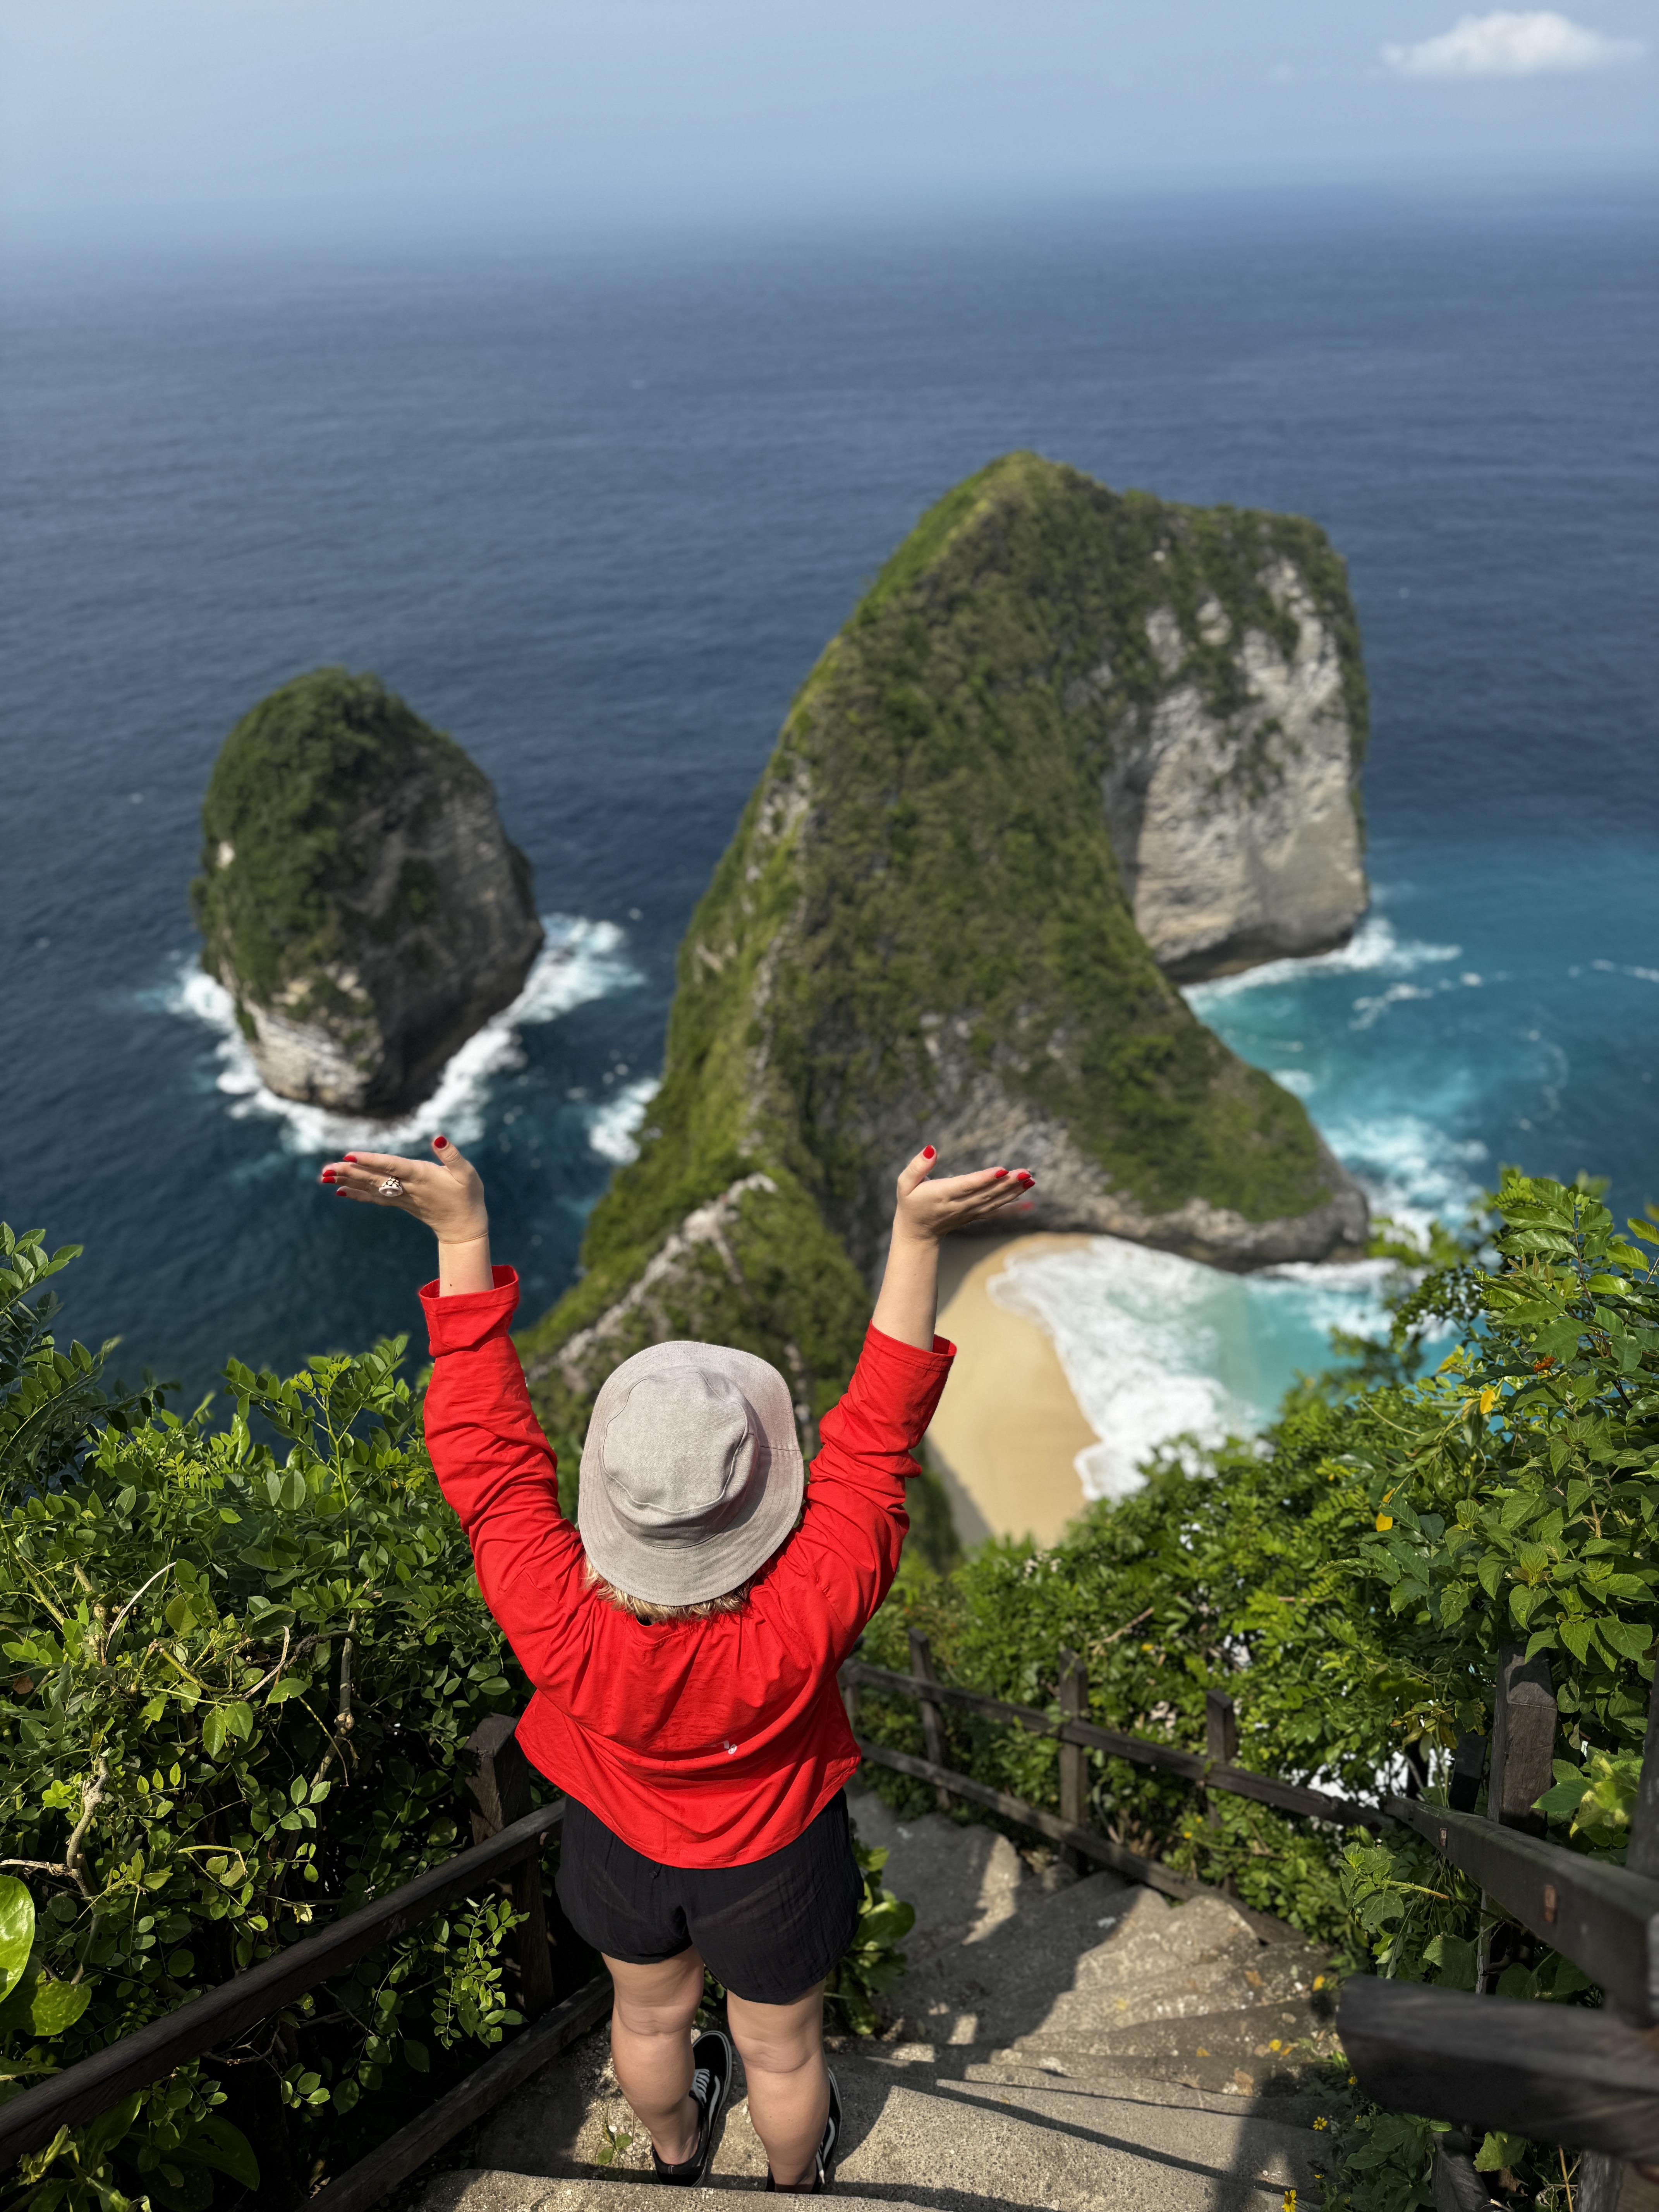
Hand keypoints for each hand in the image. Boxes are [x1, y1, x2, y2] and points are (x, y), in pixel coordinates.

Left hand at [320, 1136, 492, 1293]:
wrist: (463, 1227)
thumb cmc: (468, 1196)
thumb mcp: (467, 1173)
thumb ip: (452, 1155)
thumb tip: (438, 1138)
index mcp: (421, 1176)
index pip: (392, 1166)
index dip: (371, 1161)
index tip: (349, 1156)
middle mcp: (407, 1187)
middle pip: (374, 1178)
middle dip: (349, 1172)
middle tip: (325, 1168)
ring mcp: (401, 1197)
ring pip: (370, 1187)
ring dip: (347, 1181)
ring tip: (323, 1176)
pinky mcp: (399, 1203)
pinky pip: (374, 1198)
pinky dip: (356, 1194)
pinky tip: (339, 1190)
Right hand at [892, 1146, 1035, 1243]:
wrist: (917, 1233)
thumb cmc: (910, 1202)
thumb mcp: (904, 1183)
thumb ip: (917, 1166)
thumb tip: (932, 1149)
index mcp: (941, 1195)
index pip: (966, 1185)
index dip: (984, 1178)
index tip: (1001, 1170)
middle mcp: (958, 1205)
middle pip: (986, 1193)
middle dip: (1007, 1183)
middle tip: (1026, 1172)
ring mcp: (969, 1212)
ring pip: (994, 1202)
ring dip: (1014, 1192)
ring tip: (1031, 1179)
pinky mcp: (975, 1216)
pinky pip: (996, 1213)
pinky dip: (1013, 1209)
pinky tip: (1030, 1204)